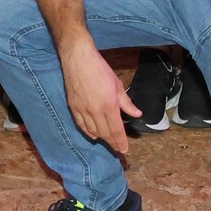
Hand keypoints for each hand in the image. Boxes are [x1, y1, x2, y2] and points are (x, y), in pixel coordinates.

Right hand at [58, 35, 138, 158]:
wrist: (78, 59)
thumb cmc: (100, 69)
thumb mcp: (117, 85)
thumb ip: (126, 103)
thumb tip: (137, 114)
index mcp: (109, 106)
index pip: (116, 130)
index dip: (121, 142)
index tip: (124, 150)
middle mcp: (95, 111)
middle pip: (105, 133)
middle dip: (113, 143)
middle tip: (118, 148)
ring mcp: (83, 110)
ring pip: (93, 131)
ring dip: (101, 138)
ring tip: (108, 141)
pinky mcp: (73, 107)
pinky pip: (81, 125)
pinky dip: (88, 132)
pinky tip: (93, 134)